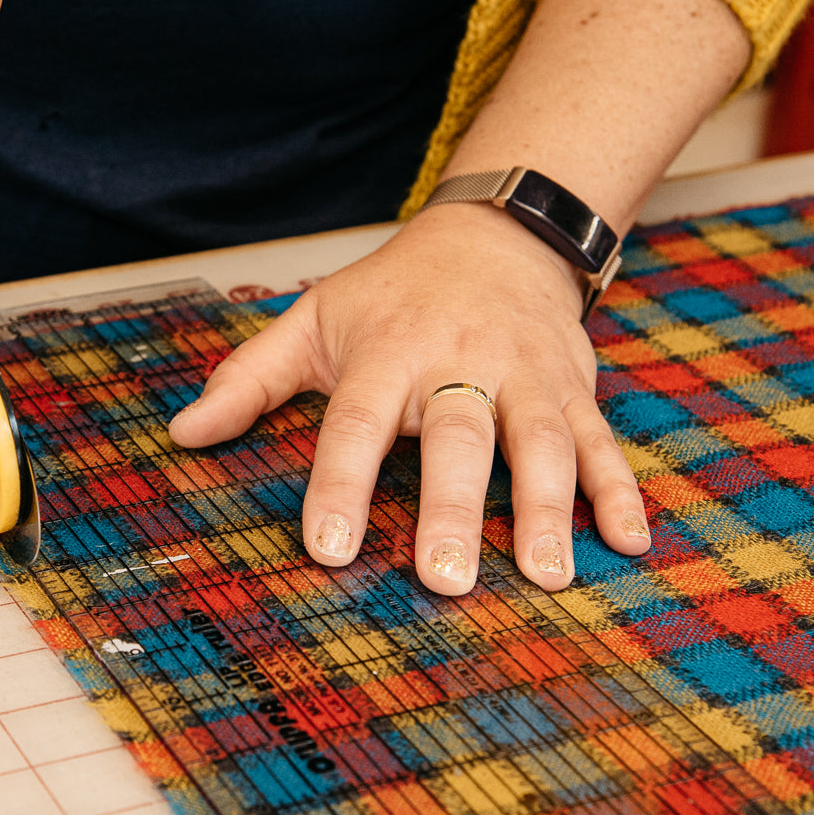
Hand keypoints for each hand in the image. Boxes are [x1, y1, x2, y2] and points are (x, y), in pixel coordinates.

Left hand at [168, 204, 651, 593]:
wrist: (495, 235)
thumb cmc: (391, 295)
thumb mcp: (314, 320)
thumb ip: (250, 378)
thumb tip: (183, 434)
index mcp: (388, 351)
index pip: (358, 422)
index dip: (340, 484)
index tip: (329, 549)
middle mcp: (460, 362)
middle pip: (458, 437)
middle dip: (452, 509)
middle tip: (445, 579)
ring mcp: (525, 375)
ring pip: (542, 442)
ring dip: (548, 509)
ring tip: (547, 576)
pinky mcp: (573, 388)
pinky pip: (603, 441)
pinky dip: (620, 491)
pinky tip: (630, 543)